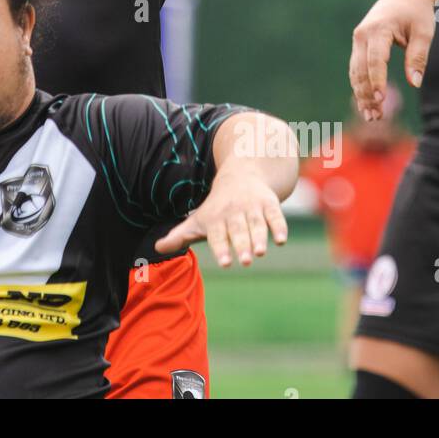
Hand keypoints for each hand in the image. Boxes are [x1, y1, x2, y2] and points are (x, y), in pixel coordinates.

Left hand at [154, 170, 287, 267]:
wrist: (240, 174)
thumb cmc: (216, 207)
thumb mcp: (197, 219)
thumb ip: (179, 235)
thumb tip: (156, 248)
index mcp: (216, 218)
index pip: (218, 236)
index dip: (222, 248)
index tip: (225, 263)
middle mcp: (234, 212)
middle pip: (238, 231)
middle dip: (242, 245)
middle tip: (246, 261)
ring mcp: (252, 207)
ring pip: (257, 224)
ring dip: (260, 238)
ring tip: (261, 252)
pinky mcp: (269, 204)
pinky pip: (275, 215)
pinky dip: (279, 227)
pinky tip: (281, 240)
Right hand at [350, 0, 436, 119]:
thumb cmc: (418, 13)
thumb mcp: (424, 33)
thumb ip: (418, 58)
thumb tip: (414, 83)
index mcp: (379, 29)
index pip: (375, 60)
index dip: (378, 81)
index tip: (382, 100)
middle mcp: (362, 35)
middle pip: (360, 69)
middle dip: (367, 94)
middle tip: (376, 117)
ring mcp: (358, 39)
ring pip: (355, 72)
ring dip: (362, 94)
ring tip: (371, 116)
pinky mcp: (359, 45)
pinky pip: (356, 69)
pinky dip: (361, 86)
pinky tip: (367, 104)